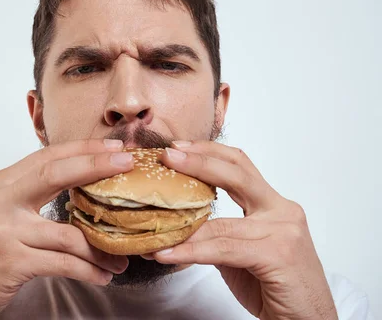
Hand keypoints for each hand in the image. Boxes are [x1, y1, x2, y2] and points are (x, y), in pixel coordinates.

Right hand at [0, 139, 131, 319]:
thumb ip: (28, 194)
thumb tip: (78, 181)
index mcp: (0, 184)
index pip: (47, 156)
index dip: (83, 149)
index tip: (113, 146)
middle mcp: (0, 201)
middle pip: (56, 174)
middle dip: (96, 165)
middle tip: (128, 163)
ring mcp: (4, 231)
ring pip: (67, 233)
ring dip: (101, 246)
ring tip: (122, 258)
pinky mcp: (11, 261)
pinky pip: (63, 263)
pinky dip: (88, 270)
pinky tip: (102, 276)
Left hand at [145, 141, 336, 319]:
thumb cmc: (273, 286)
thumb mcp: (242, 250)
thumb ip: (218, 231)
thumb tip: (175, 223)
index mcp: (273, 205)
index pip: (239, 165)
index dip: (208, 152)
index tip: (177, 148)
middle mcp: (282, 211)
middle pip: (236, 173)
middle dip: (198, 161)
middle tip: (167, 157)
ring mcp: (283, 231)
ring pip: (221, 221)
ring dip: (181, 225)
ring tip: (151, 226)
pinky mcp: (277, 255)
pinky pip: (223, 249)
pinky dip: (191, 251)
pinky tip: (168, 254)